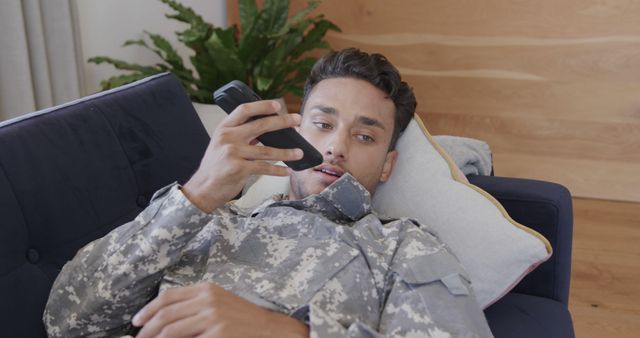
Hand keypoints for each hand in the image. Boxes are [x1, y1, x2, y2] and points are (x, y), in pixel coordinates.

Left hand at [132, 282, 307, 337]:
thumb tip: (166, 316)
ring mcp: (213, 317)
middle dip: (147, 328)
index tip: (137, 321)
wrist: (269, 329)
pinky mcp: (217, 333)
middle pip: (166, 313)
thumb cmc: (243, 318)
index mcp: (206, 289)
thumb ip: (195, 304)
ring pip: (171, 329)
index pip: (168, 297)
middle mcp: (208, 300)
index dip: (148, 309)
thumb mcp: (219, 302)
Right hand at [182, 100, 302, 212]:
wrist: (202, 189)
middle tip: (297, 120)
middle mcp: (228, 138)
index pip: (244, 110)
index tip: (277, 105)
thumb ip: (241, 135)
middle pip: (260, 125)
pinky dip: (278, 170)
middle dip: (282, 122)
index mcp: (224, 128)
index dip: (261, 106)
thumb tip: (266, 129)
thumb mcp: (222, 144)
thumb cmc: (215, 166)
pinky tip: (287, 171)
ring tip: (299, 152)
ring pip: (267, 151)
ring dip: (286, 152)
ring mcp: (233, 153)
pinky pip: (264, 168)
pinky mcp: (239, 169)